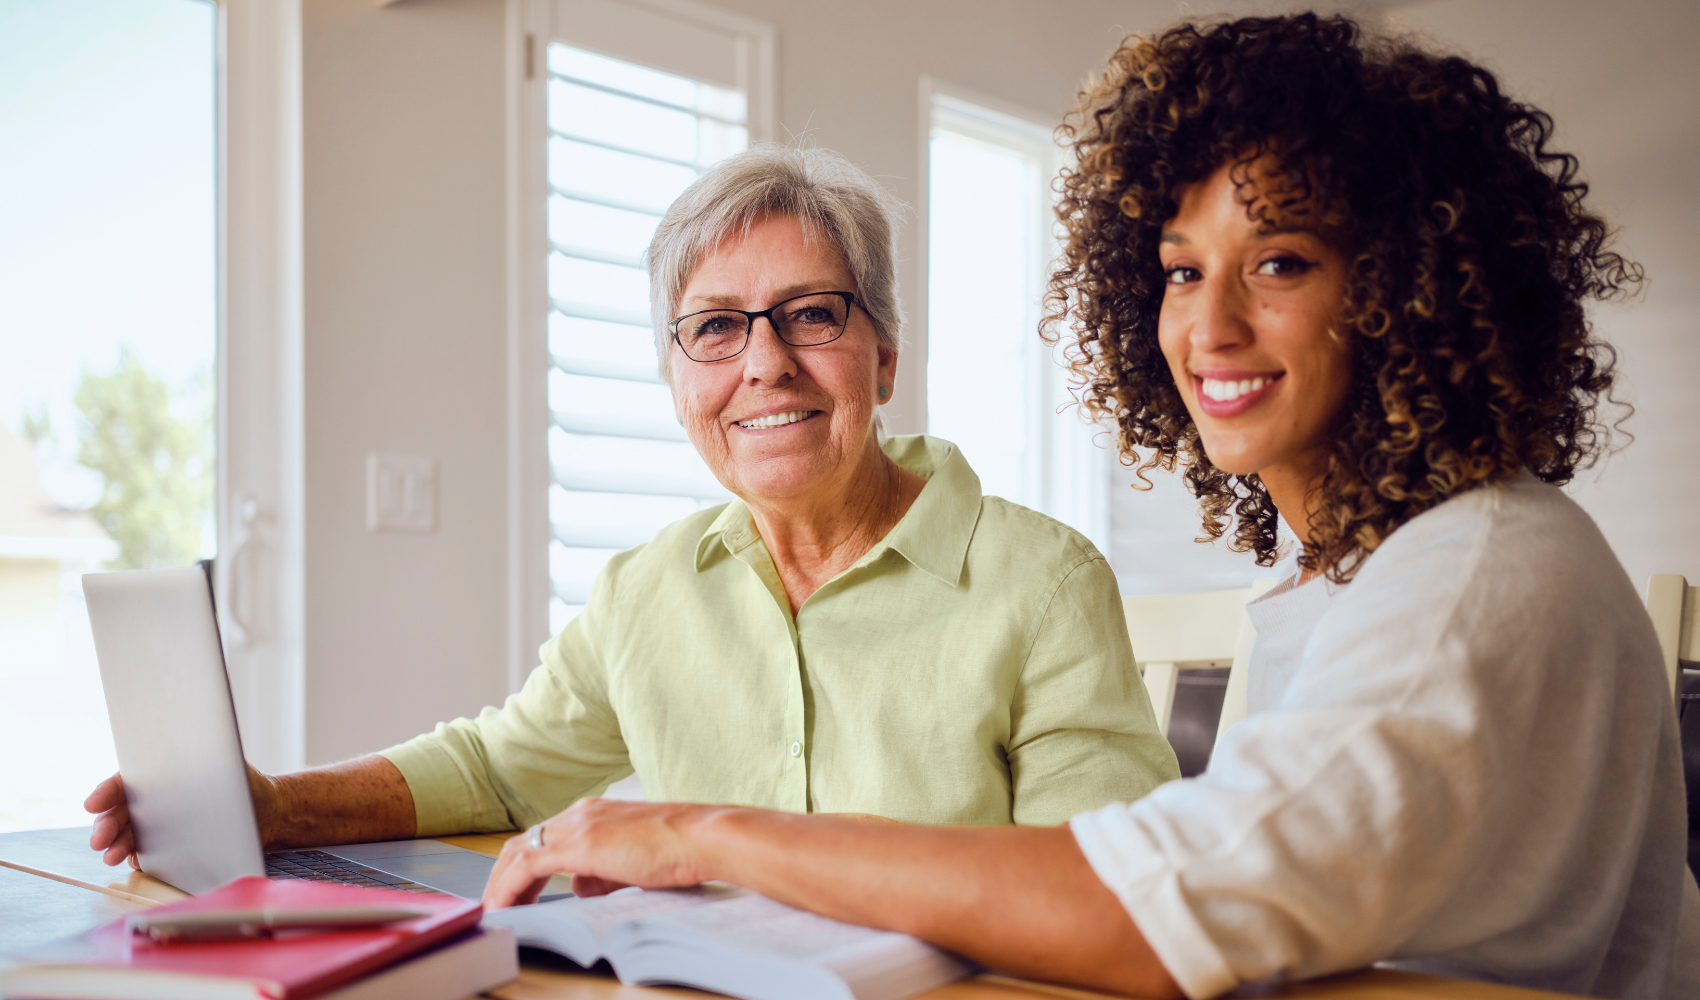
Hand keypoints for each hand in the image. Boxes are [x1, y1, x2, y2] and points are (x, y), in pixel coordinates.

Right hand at [86, 765, 279, 865]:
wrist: (269, 812)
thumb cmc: (243, 783)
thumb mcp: (224, 766)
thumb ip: (200, 765)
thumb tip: (181, 767)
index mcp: (160, 776)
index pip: (125, 783)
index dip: (106, 793)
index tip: (93, 804)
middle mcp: (155, 801)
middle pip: (121, 813)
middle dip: (106, 826)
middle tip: (99, 841)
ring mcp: (160, 825)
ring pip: (129, 836)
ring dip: (117, 846)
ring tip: (112, 856)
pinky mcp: (170, 848)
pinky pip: (149, 854)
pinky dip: (140, 859)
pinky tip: (136, 862)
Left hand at [481, 798, 724, 909]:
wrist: (701, 837)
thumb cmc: (680, 849)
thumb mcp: (632, 861)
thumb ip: (601, 872)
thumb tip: (578, 886)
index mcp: (594, 813)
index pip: (544, 837)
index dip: (522, 867)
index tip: (516, 893)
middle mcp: (580, 813)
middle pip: (523, 842)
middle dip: (502, 876)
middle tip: (495, 905)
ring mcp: (578, 826)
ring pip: (518, 852)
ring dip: (500, 883)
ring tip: (494, 911)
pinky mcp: (579, 845)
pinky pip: (527, 868)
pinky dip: (508, 888)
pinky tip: (502, 907)